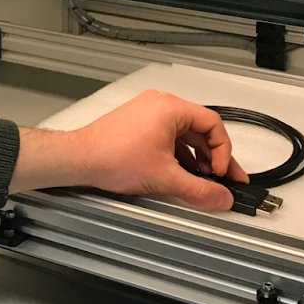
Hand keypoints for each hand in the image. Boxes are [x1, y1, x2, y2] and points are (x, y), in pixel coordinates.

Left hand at [8, 90, 247, 210]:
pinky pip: (167, 136)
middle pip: (199, 129)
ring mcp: (147, 112)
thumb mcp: (164, 178)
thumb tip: (223, 199)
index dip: (223, 151)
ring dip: (195, 157)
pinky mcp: (137, 123)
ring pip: (183, 134)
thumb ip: (199, 190)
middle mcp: (160, 104)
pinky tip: (181, 173)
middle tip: (224, 180)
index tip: (221, 174)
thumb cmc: (114, 159)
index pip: (213, 124)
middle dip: (212, 157)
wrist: (79, 159)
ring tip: (202, 181)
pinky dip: (177, 154)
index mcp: (171, 108)